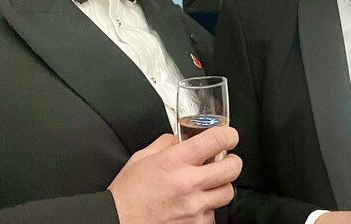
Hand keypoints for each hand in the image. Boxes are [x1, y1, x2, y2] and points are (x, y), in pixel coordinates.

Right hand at [109, 126, 241, 223]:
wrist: (117, 222)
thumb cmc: (126, 194)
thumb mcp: (141, 158)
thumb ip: (165, 144)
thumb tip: (180, 138)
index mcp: (176, 162)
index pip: (217, 140)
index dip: (229, 135)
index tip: (229, 136)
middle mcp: (189, 184)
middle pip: (232, 168)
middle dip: (231, 161)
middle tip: (224, 161)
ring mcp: (194, 208)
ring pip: (227, 193)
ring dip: (220, 186)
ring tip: (207, 185)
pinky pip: (213, 214)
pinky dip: (207, 208)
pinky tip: (194, 204)